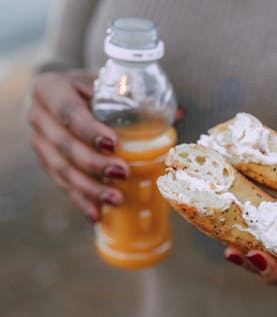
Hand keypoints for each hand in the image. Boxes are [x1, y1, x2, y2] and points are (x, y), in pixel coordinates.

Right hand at [28, 70, 128, 221]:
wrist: (62, 94)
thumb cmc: (92, 87)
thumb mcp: (107, 83)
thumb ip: (138, 97)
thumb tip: (180, 112)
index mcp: (51, 90)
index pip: (69, 112)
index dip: (89, 130)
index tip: (113, 144)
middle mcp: (39, 116)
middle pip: (64, 145)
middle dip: (94, 164)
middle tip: (123, 173)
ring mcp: (39, 142)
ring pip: (61, 170)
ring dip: (89, 188)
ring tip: (116, 199)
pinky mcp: (46, 162)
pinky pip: (61, 184)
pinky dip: (80, 200)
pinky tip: (97, 215)